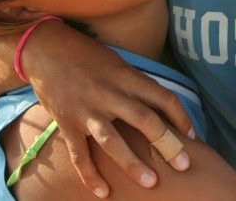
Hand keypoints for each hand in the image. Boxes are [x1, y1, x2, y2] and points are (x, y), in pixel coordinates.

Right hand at [22, 22, 193, 197]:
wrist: (44, 48)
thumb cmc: (86, 54)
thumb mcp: (117, 61)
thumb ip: (136, 83)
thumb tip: (161, 106)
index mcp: (125, 75)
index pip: (162, 96)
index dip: (181, 117)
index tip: (191, 136)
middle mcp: (108, 92)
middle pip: (143, 119)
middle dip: (166, 143)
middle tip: (184, 165)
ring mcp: (86, 110)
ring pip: (113, 141)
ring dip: (133, 164)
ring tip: (151, 183)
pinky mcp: (67, 123)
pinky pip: (80, 154)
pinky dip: (90, 176)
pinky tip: (104, 192)